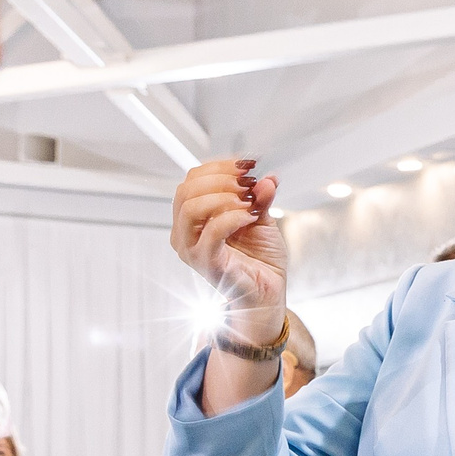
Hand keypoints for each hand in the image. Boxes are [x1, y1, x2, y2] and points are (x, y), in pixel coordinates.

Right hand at [170, 157, 284, 337]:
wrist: (268, 291)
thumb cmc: (260, 260)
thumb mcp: (261, 219)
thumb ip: (260, 198)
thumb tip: (266, 178)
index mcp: (194, 217)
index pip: (192, 180)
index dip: (219, 166)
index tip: (247, 164)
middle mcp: (186, 232)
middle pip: (186, 190)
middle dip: (221, 179)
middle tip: (248, 183)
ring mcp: (192, 248)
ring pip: (191, 208)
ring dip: (223, 197)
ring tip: (249, 202)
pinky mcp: (206, 262)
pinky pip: (212, 232)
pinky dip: (233, 218)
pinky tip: (250, 217)